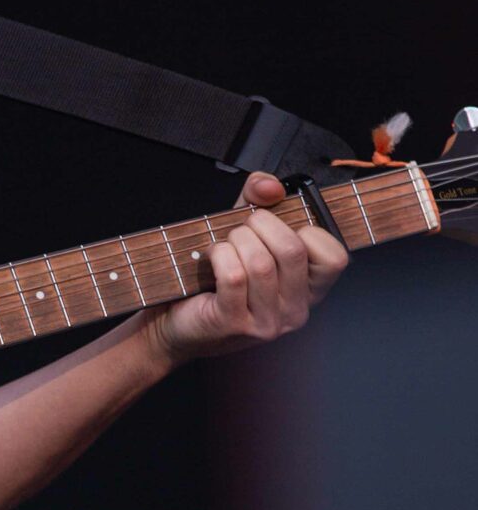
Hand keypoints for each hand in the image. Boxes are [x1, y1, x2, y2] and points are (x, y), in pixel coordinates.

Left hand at [146, 171, 347, 368]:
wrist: (176, 321)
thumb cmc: (217, 277)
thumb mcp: (246, 233)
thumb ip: (260, 200)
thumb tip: (270, 185)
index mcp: (309, 290)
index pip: (334, 256)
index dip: (307, 230)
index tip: (278, 228)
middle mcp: (295, 311)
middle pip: (292, 250)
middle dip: (260, 225)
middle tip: (242, 229)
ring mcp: (267, 323)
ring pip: (260, 263)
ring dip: (235, 241)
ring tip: (224, 245)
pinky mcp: (234, 324)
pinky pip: (234, 276)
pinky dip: (219, 256)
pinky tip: (212, 258)